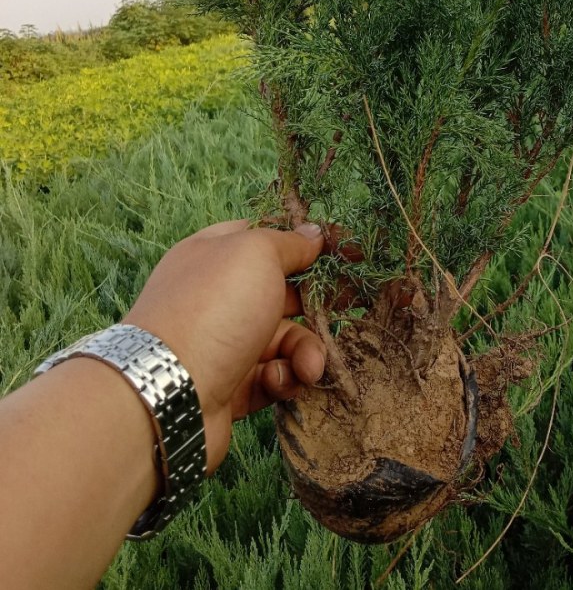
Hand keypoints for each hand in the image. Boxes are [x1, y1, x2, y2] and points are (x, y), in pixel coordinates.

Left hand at [123, 219, 325, 472]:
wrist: (167, 392)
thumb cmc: (214, 308)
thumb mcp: (256, 255)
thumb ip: (289, 243)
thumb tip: (314, 232)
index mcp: (216, 254)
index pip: (267, 239)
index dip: (306, 243)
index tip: (346, 251)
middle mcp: (218, 296)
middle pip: (282, 292)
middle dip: (317, 303)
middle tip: (353, 307)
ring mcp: (222, 343)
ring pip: (282, 339)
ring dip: (304, 350)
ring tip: (308, 366)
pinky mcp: (229, 386)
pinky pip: (271, 376)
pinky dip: (282, 378)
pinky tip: (278, 381)